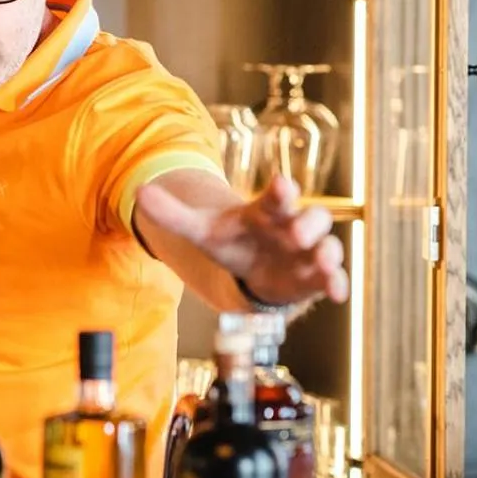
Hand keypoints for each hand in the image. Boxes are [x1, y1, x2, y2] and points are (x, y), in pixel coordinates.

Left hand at [136, 174, 348, 307]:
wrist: (251, 268)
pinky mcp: (314, 278)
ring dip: (328, 253)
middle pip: (312, 217)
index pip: (277, 195)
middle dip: (309, 222)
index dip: (281, 189)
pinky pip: (332, 279)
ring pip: (328, 246)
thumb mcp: (202, 230)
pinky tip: (337, 293)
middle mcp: (293, 227)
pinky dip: (337, 284)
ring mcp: (307, 253)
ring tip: (323, 260)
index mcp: (267, 210)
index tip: (281, 185)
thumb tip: (139, 193)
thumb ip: (173, 214)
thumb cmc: (233, 242)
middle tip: (298, 231)